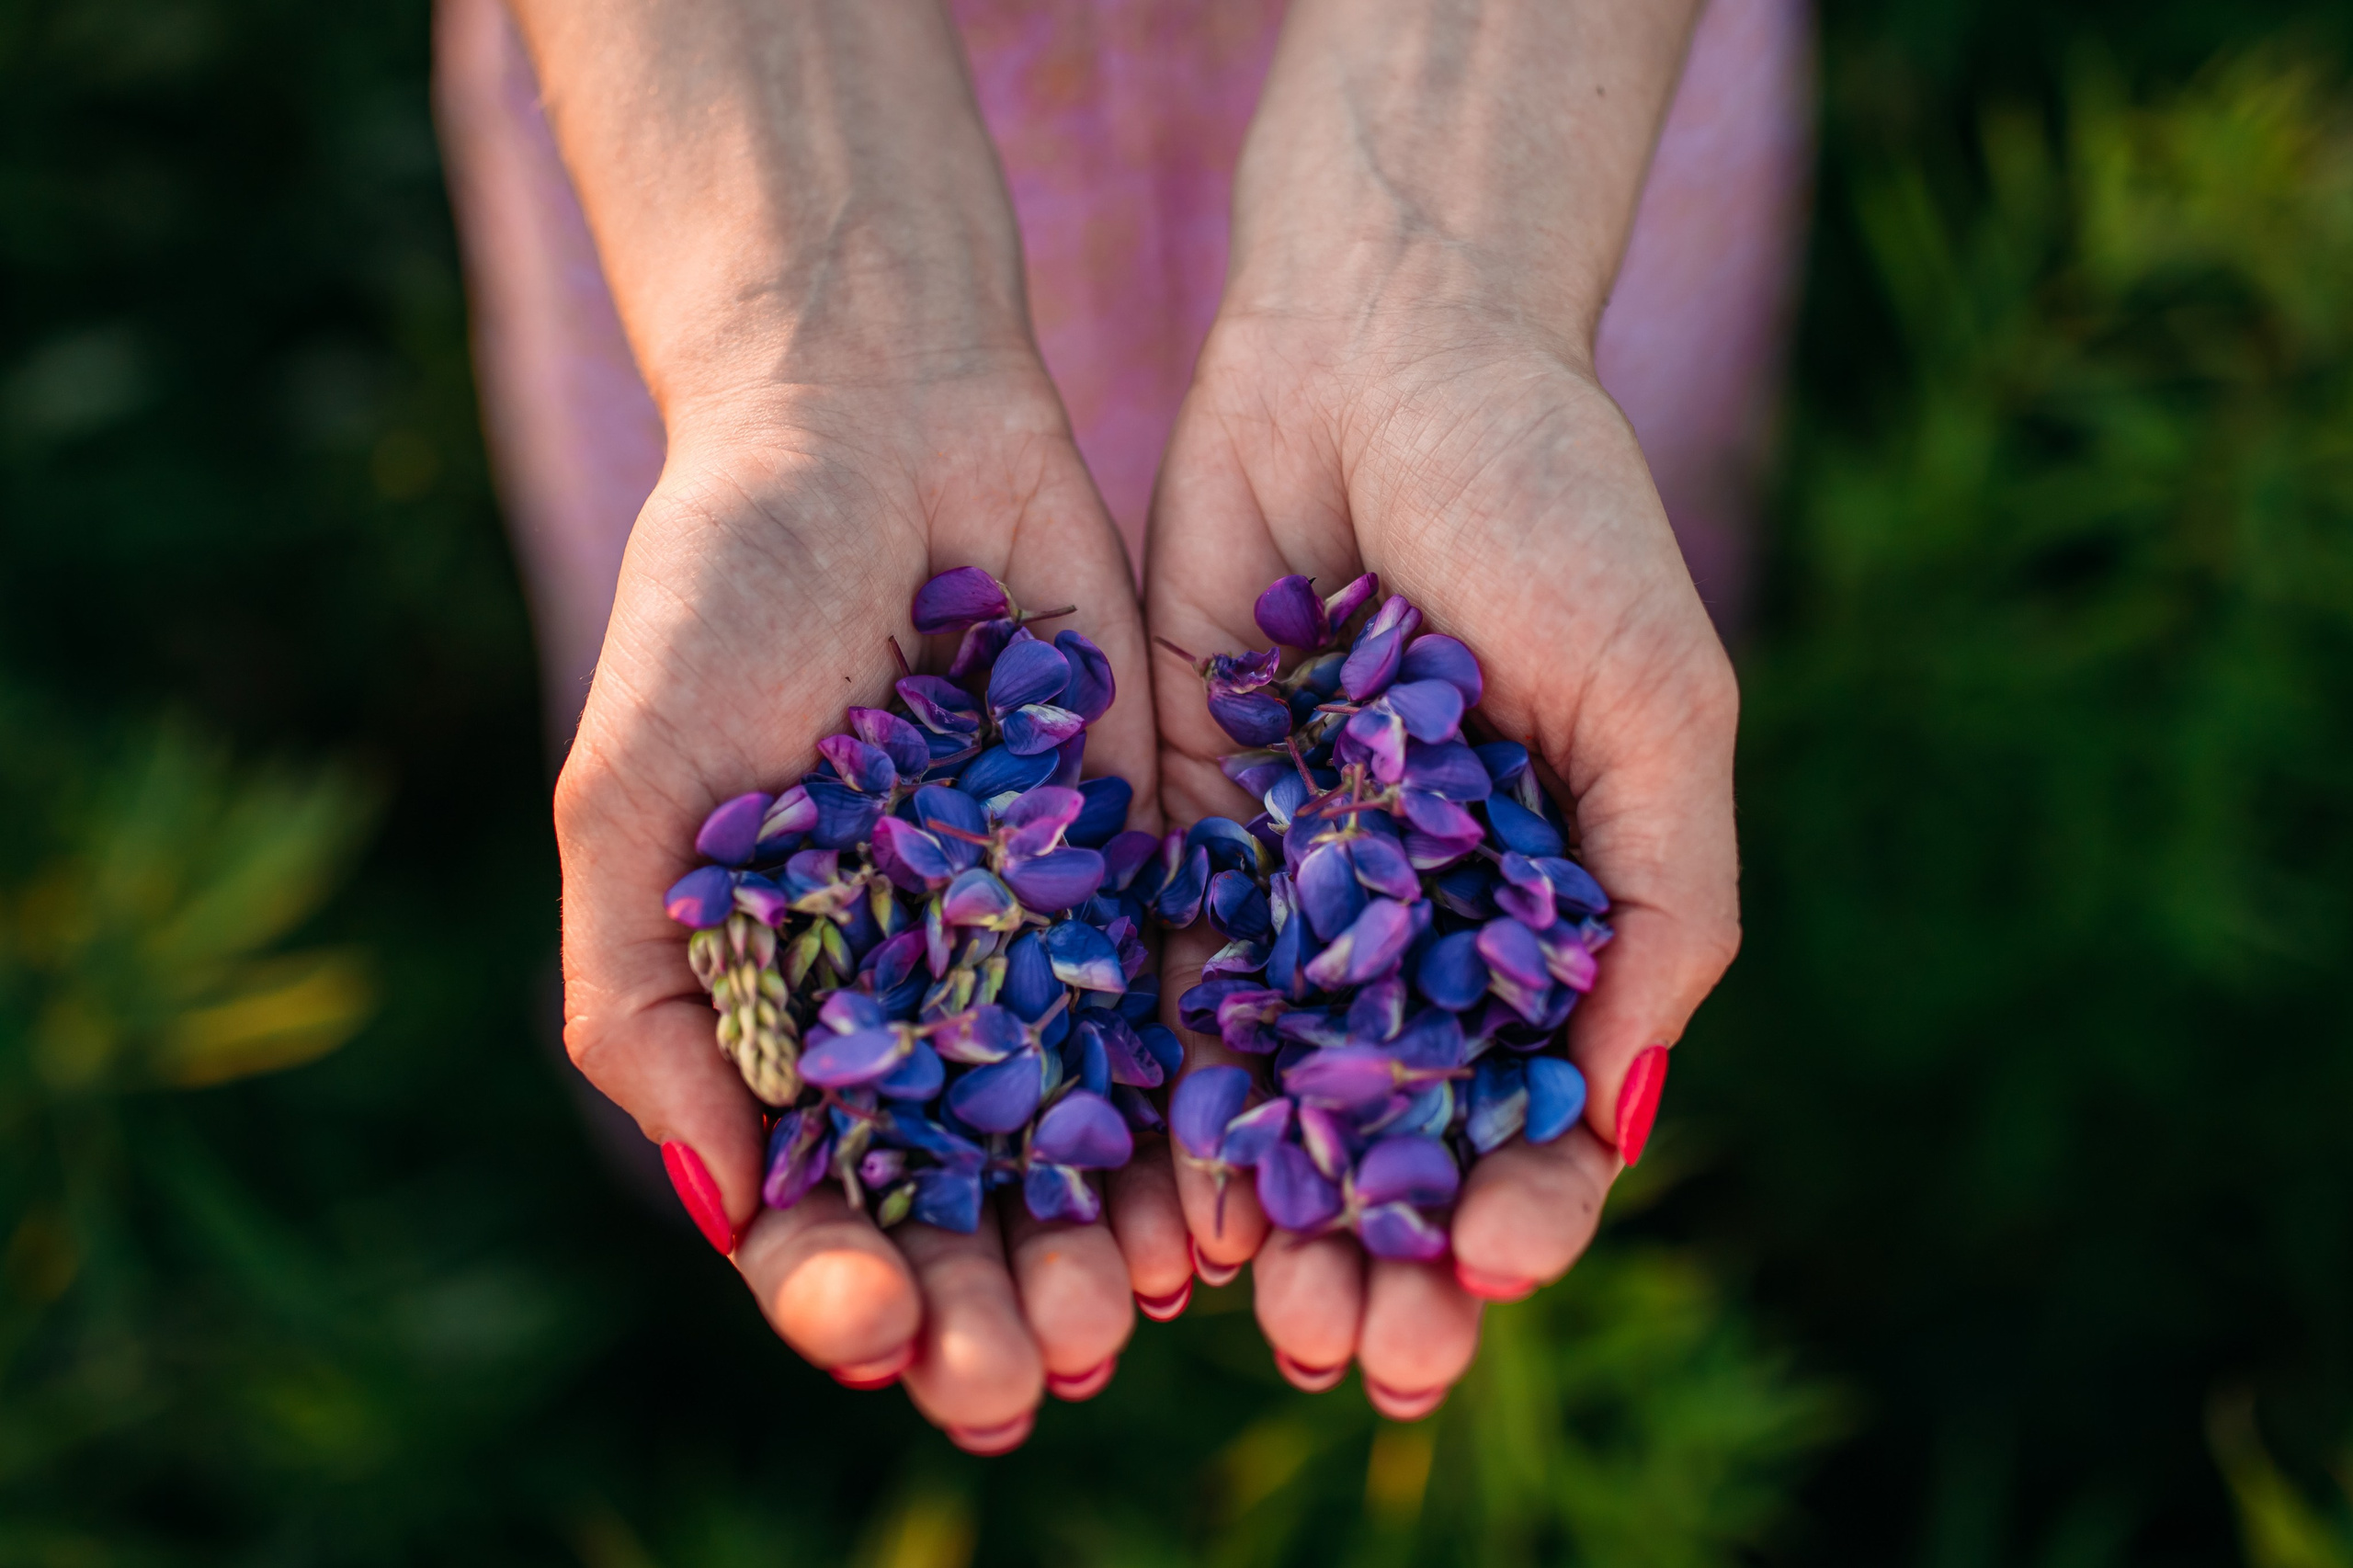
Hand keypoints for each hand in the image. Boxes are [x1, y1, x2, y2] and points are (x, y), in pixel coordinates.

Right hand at [509, 0, 1188, 1450]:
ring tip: (1124, 1316)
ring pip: (1077, 1147)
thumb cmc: (717, 591)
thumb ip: (643, 991)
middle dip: (983, 1300)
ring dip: (1097, 1246)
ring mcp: (1036, 946)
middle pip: (955, 1205)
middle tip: (1021, 1370)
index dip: (838, 1284)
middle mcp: (916, 1004)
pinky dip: (1197, 1121)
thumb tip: (725, 1196)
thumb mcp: (634, 788)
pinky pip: (1178, 1021)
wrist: (877, 421)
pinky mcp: (1145, 870)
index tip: (879, 1326)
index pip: (809, 1200)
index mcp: (781, 1010)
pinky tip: (1222, 1199)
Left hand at [1144, 0, 1732, 1418]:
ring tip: (1267, 1309)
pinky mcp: (1185, 821)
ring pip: (1286, 1081)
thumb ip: (1663, 906)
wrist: (1383, 351)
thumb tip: (1619, 1115)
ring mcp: (1301, 878)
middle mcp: (1421, 914)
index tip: (1493, 1281)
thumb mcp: (1658, 706)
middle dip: (1391, 1240)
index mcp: (1553, 900)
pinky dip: (1176, 1086)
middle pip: (1406, 1121)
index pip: (1542, 1097)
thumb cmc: (1556, 510)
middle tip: (1365, 1347)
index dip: (1525, 1203)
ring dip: (1281, 1204)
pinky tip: (1170, 1180)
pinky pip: (1174, 978)